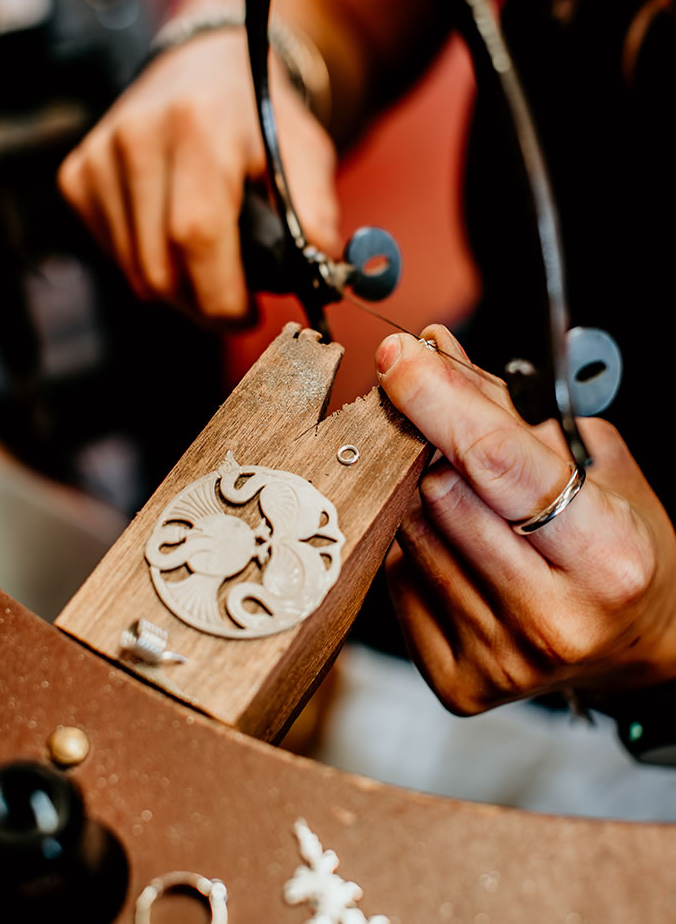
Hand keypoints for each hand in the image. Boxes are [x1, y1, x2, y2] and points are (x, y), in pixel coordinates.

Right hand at [57, 31, 340, 323]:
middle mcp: (137, 137)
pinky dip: (150, 266)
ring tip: (213, 266)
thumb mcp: (306, 152)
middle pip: (160, 268)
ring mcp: (99, 157)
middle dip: (204, 304)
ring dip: (179, 290)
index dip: (223, 295)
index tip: (250, 315)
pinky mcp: (77, 176)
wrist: (204, 65)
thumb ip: (316, 213)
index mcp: (199, 125)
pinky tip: (175, 240)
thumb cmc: (260, 117)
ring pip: (135, 273)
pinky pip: (115, 255)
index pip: (196, 235)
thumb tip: (320, 277)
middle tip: (236, 303)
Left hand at [375, 325, 675, 714]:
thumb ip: (510, 410)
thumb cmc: (620, 548)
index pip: (496, 461)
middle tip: (450, 434)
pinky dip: (418, 549)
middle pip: (439, 493)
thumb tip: (433, 352)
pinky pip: (398, 581)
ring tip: (474, 503)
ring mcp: (501, 659)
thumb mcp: (595, 463)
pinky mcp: (460, 682)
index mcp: (607, 556)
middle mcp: (553, 618)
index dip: (438, 398)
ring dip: (423, 497)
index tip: (398, 356)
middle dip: (433, 445)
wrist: (636, 646)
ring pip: (411, 533)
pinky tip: (461, 550)